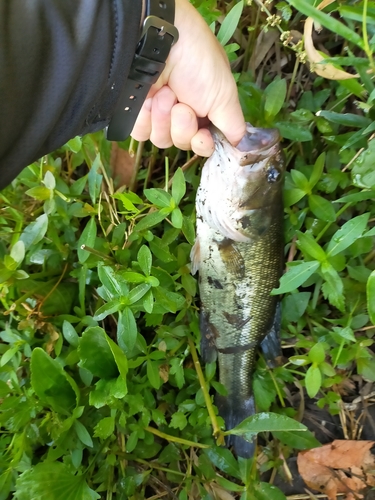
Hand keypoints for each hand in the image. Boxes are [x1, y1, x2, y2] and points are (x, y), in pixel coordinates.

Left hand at [131, 0, 245, 156]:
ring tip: (166, 93)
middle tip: (182, 105)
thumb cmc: (198, 63)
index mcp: (206, 112)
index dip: (203, 145)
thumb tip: (242, 147)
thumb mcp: (225, 95)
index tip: (202, 136)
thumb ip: (234, 126)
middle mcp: (183, 115)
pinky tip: (149, 99)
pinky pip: (142, 133)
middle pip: (183, 143)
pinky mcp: (138, 112)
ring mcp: (159, 114)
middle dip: (183, 126)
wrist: (161, 43)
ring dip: (165, 118)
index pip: (204, 144)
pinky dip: (146, 118)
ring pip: (162, 140)